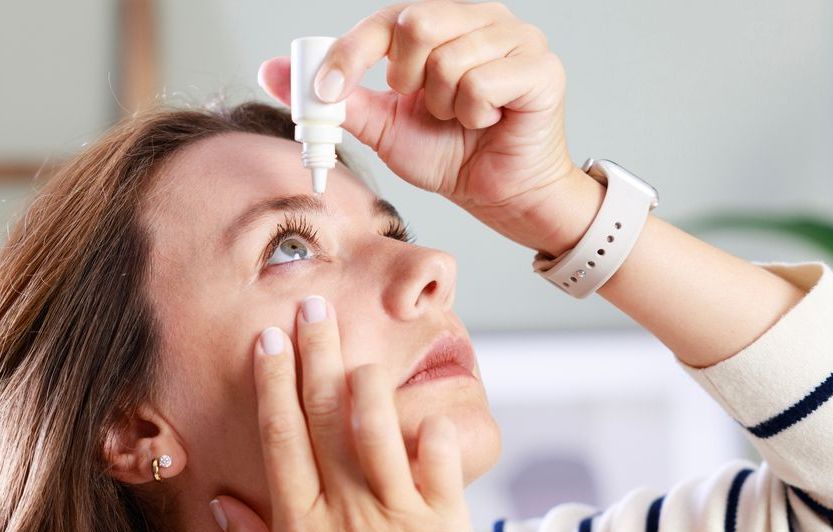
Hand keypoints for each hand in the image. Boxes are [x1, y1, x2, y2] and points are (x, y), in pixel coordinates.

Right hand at [211, 298, 489, 531]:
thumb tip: (219, 500)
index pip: (281, 440)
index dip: (273, 386)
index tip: (269, 342)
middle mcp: (347, 516)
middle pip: (325, 419)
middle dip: (316, 357)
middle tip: (312, 308)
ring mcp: (400, 519)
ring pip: (379, 430)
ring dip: (366, 382)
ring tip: (357, 350)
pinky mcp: (445, 526)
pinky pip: (441, 464)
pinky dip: (433, 433)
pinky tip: (424, 412)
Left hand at [258, 0, 587, 254]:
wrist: (500, 196)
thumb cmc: (451, 157)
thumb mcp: (385, 128)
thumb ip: (340, 100)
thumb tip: (276, 72)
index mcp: (443, 23)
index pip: (386, 19)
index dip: (349, 54)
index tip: (325, 92)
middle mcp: (480, 18)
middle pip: (415, 23)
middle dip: (407, 83)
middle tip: (426, 108)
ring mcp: (516, 37)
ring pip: (448, 61)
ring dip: (445, 108)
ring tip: (463, 121)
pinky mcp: (541, 68)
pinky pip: (482, 84)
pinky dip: (475, 115)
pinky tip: (488, 123)